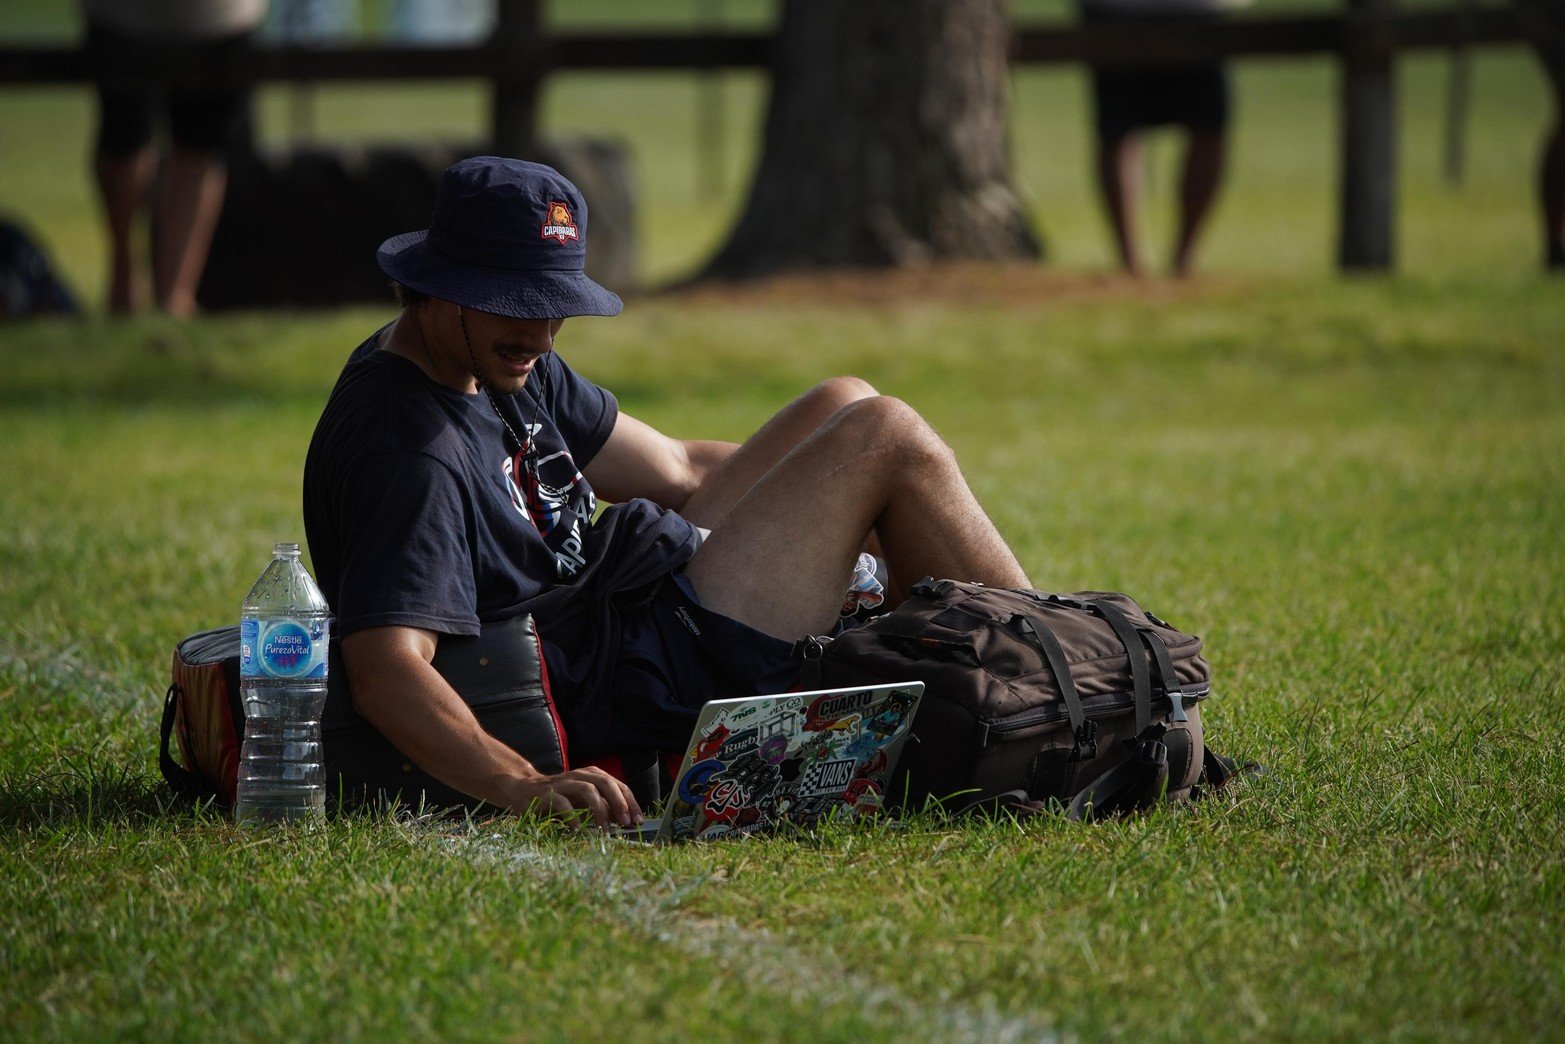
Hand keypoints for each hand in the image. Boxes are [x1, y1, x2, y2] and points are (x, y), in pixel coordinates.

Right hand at [509, 767, 642, 829]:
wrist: (524, 791)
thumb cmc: (559, 799)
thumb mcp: (584, 802)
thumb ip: (603, 807)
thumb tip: (626, 821)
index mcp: (591, 775)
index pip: (617, 784)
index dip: (630, 802)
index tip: (638, 820)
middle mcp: (579, 776)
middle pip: (605, 782)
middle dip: (618, 802)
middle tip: (625, 822)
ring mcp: (563, 783)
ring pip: (587, 790)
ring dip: (599, 810)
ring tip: (604, 830)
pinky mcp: (547, 795)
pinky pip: (563, 804)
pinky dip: (573, 818)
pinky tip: (579, 831)